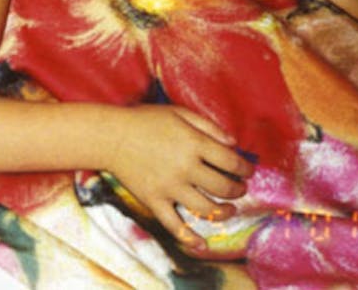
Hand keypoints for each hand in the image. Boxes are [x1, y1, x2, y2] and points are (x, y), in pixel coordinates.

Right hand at [106, 105, 252, 249]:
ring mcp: (170, 187)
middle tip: (239, 188)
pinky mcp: (154, 200)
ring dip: (225, 212)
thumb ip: (208, 125)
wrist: (109, 136)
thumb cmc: (144, 120)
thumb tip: (234, 144)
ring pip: (207, 208)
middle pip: (224, 187)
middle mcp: (185, 167)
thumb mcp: (178, 112)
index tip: (248, 171)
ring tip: (229, 209)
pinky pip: (175, 224)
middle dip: (238, 190)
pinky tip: (202, 244)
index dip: (246, 169)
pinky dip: (190, 237)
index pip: (232, 162)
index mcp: (193, 143)